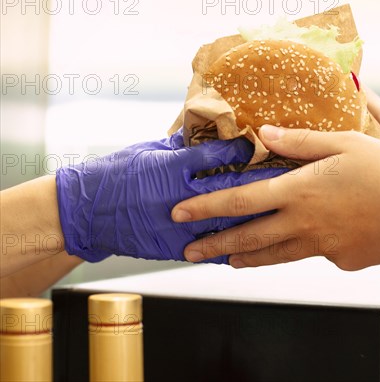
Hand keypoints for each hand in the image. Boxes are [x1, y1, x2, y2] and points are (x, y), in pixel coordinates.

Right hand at [56, 131, 287, 262]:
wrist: (88, 212)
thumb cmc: (117, 174)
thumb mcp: (149, 150)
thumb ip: (182, 145)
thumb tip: (211, 131)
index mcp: (171, 168)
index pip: (216, 156)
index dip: (243, 150)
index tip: (264, 144)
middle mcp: (178, 197)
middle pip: (231, 189)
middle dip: (262, 182)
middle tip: (289, 175)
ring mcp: (178, 226)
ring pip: (228, 221)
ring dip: (256, 214)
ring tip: (282, 207)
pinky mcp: (175, 247)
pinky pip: (213, 250)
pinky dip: (237, 246)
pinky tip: (259, 241)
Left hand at [174, 126, 379, 268]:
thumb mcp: (343, 142)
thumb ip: (298, 141)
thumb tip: (262, 136)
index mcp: (300, 190)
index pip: (240, 201)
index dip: (206, 207)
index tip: (180, 213)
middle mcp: (304, 222)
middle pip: (248, 237)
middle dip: (213, 244)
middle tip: (187, 250)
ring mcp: (322, 246)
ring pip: (273, 255)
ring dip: (245, 257)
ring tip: (226, 260)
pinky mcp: (341, 260)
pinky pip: (312, 254)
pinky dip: (297, 249)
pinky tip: (297, 243)